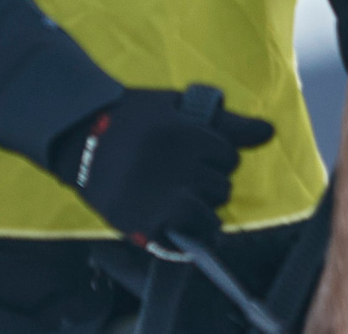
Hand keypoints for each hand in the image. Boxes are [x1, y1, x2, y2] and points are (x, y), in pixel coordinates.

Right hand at [47, 87, 276, 244]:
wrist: (78, 140)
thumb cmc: (130, 118)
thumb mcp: (174, 107)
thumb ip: (224, 122)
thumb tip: (269, 132)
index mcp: (181, 134)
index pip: (226, 154)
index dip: (216, 153)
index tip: (198, 150)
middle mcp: (174, 168)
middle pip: (221, 185)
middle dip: (210, 179)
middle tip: (187, 173)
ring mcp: (159, 199)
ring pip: (209, 214)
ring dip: (202, 207)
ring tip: (182, 197)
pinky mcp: (143, 225)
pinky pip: (184, 240)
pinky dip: (187, 234)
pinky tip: (179, 222)